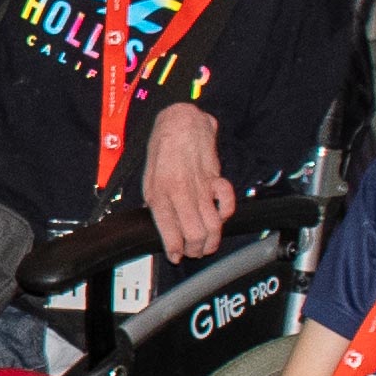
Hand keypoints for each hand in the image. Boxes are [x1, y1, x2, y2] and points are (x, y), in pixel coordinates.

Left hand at [143, 103, 235, 263]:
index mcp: (161, 191)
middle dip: (195, 250)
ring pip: (212, 224)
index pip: (169, 229)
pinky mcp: (216, 178)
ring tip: (206, 245)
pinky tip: (220, 218)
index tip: (175, 256)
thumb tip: (159, 222)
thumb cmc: (163, 145)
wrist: (182, 120)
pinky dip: (227, 214)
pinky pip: (228, 202)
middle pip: (195, 233)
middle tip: (192, 252)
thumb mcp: (148, 175)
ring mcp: (201, 186)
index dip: (173, 249)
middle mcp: (182, 191)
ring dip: (211, 241)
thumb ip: (154, 201)